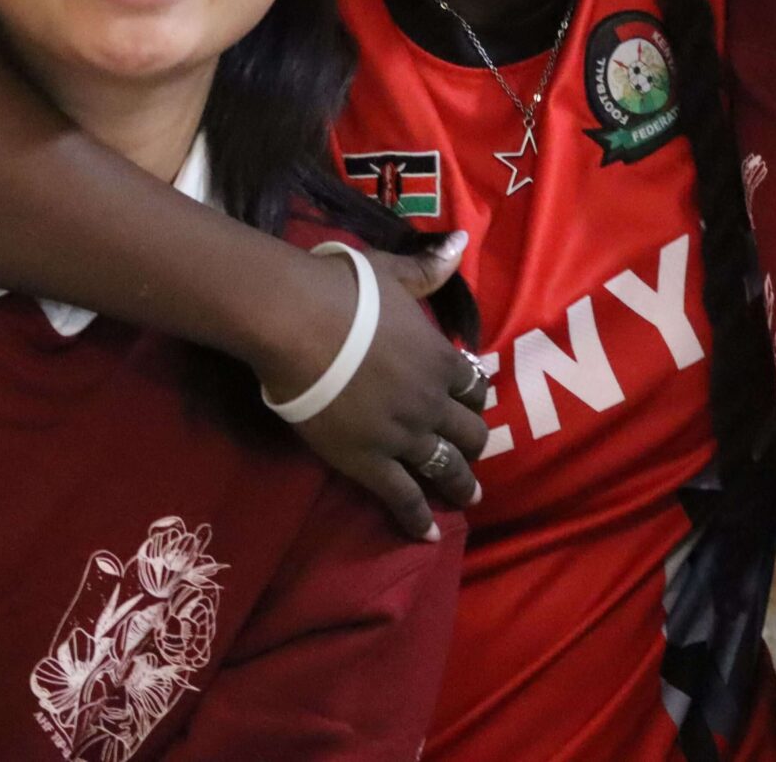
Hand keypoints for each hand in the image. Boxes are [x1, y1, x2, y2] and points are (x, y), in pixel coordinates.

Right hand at [257, 236, 493, 540]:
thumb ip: (429, 270)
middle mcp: (431, 402)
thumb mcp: (394, 273)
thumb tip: (459, 242)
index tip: (474, 404)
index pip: (473, 385)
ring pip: (445, 468)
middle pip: (468, 432)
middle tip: (475, 454)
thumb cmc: (346, 293)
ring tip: (470, 498)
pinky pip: (402, 497)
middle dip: (474, 444)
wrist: (300, 325)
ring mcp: (404, 436)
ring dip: (460, 484)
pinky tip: (428, 534)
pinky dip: (417, 518)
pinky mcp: (370, 463)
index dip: (475, 396)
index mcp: (440, 359)